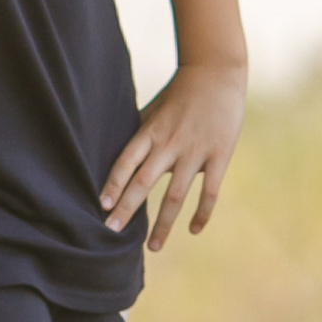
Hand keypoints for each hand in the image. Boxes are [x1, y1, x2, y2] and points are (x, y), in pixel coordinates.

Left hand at [101, 59, 246, 246]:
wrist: (217, 73)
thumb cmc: (179, 94)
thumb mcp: (152, 109)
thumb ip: (135, 133)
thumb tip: (104, 152)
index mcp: (150, 132)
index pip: (125, 162)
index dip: (113, 184)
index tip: (102, 206)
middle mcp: (169, 143)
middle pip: (144, 182)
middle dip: (127, 209)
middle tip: (111, 232)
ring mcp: (195, 151)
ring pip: (175, 195)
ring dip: (163, 224)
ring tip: (153, 247)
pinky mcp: (219, 155)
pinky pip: (209, 191)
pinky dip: (201, 213)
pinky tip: (193, 230)